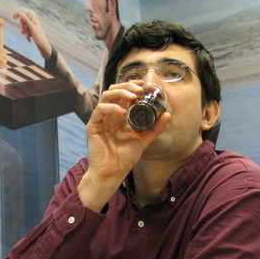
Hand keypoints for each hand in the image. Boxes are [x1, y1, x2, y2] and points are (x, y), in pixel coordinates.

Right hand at [12, 7, 52, 59]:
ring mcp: (32, 25)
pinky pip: (25, 30)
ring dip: (24, 31)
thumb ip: (26, 19)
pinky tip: (29, 39)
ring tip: (28, 36)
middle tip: (24, 31)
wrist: (44, 47)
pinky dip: (26, 34)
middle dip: (22, 25)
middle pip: (22, 19)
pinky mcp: (32, 30)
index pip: (22, 10)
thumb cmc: (39, 38)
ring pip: (23, 25)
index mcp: (33, 16)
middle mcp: (32, 19)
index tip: (13, 17)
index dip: (17, 13)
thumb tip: (20, 11)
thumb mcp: (31, 28)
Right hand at [78, 81, 169, 211]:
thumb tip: (167, 114)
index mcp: (120, 116)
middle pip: (115, 91)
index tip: (146, 86)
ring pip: (106, 96)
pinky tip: (122, 112)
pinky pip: (100, 110)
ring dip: (120, 92)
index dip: (134, 86)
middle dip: (128, 86)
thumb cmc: (125, 158)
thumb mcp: (144, 140)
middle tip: (140, 89)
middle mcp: (110, 115)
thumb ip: (154, 128)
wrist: (112, 173)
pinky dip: (112, 107)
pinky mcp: (93, 126)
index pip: (124, 94)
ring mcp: (101, 119)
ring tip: (133, 96)